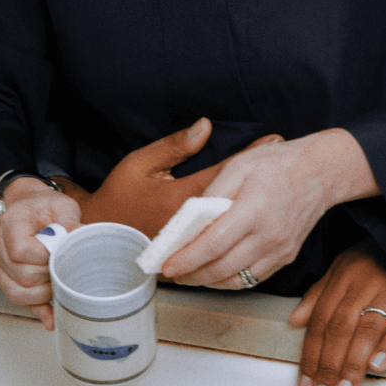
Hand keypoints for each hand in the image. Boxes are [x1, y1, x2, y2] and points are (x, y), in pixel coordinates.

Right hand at [0, 180, 80, 329]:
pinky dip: (36, 308)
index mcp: (11, 223)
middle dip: (48, 277)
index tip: (61, 255)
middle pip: (22, 274)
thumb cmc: (43, 206)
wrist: (30, 207)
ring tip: (60, 285)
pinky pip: (17, 299)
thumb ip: (71, 223)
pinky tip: (51, 315)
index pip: (21, 250)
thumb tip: (82, 239)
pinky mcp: (4, 277)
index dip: (44, 259)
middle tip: (65, 270)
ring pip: (16, 292)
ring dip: (43, 295)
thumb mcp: (61, 206)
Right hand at [79, 118, 282, 237]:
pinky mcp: (191, 258)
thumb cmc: (119, 197)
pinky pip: (222, 251)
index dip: (250, 156)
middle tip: (286, 165)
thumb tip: (205, 127)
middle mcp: (193, 224)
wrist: (99, 238)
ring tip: (281, 194)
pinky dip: (241, 237)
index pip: (225, 173)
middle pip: (237, 201)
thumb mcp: (141, 163)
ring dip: (257, 210)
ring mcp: (194, 244)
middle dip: (263, 182)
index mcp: (182, 198)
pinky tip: (256, 226)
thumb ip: (174, 146)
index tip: (271, 141)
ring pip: (233, 230)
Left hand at [161, 129, 376, 288]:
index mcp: (253, 210)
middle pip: (222, 268)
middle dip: (192, 275)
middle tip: (172, 274)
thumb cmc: (279, 163)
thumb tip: (191, 215)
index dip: (187, 258)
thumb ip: (213, 190)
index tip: (167, 265)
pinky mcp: (286, 256)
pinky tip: (217, 273)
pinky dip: (232, 280)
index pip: (213, 243)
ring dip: (210, 282)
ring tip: (190, 275)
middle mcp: (268, 236)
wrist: (322, 172)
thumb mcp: (240, 164)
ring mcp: (279, 250)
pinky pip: (254, 277)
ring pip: (238, 280)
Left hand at [290, 245, 385, 385]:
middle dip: (327, 367)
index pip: (320, 322)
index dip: (310, 355)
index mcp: (342, 279)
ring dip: (352, 365)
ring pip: (365, 330)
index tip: (304, 385)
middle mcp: (362, 285)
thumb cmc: (382, 256)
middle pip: (338, 329)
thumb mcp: (346, 266)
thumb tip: (294, 320)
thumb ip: (321, 293)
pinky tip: (377, 366)